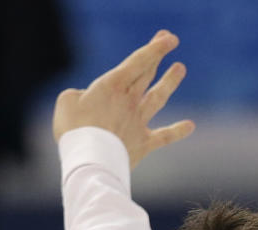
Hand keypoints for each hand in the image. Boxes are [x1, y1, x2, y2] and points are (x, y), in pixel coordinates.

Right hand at [52, 30, 194, 165]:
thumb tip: (88, 100)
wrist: (90, 162)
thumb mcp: (67, 101)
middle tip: (168, 40)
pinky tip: (190, 126)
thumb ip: (80, 94)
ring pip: (158, 97)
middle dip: (157, 56)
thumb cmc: (74, 130)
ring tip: (181, 68)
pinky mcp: (143, 144)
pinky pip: (164, 137)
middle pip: (147, 73)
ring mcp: (138, 122)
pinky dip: (177, 131)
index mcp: (112, 86)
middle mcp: (130, 101)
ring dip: (170, 82)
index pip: (138, 62)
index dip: (155, 48)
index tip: (168, 38)